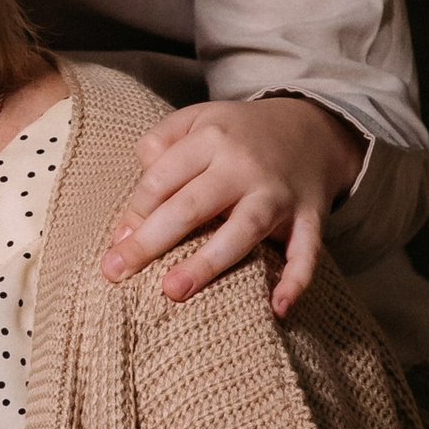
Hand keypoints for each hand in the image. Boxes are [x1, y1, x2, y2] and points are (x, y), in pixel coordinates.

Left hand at [99, 96, 363, 317]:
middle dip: (151, 240)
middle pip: (192, 205)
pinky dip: (297, 280)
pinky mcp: (310, 217)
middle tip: (116, 272)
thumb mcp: (199, 119)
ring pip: (243, 230)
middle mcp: (245, 166)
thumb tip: (136, 202)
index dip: (135, 211)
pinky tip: (277, 309)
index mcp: (212, 139)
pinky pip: (306, 252)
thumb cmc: (240, 134)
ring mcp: (279, 194)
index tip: (115, 243)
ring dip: (208, 262)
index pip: (162, 179)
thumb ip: (160, 143)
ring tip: (173, 291)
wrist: (313, 128)